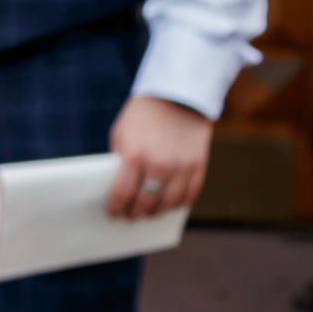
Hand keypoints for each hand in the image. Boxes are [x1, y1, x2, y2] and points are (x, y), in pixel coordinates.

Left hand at [107, 94, 210, 218]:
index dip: (116, 207)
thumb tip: (118, 189)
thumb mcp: (121, 134)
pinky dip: (179, 204)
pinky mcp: (199, 165)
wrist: (177, 94)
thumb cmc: (142, 115)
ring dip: (157, 212)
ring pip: (169, 203)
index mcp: (134, 155)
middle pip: (146, 202)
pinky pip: (190, 194)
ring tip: (148, 213)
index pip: (122, 193)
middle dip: (135, 213)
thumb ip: (120, 162)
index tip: (112, 213)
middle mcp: (159, 164)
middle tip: (130, 217)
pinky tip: (169, 205)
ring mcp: (182, 166)